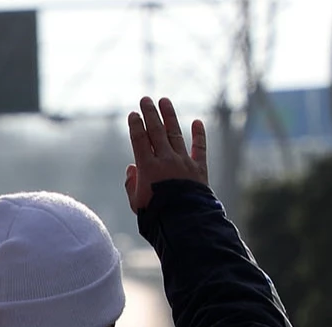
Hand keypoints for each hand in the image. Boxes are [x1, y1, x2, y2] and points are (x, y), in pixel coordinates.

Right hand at [125, 96, 208, 213]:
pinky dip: (199, 135)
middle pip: (156, 131)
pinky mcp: (199, 168)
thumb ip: (131, 184)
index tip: (133, 114)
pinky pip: (200, 148)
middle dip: (150, 114)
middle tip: (145, 99)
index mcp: (148, 168)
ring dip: (169, 116)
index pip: (139, 140)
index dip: (135, 125)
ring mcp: (183, 162)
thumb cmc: (155, 215)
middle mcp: (165, 160)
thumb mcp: (136, 203)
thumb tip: (132, 167)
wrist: (184, 222)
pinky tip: (197, 122)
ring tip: (164, 101)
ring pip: (175, 134)